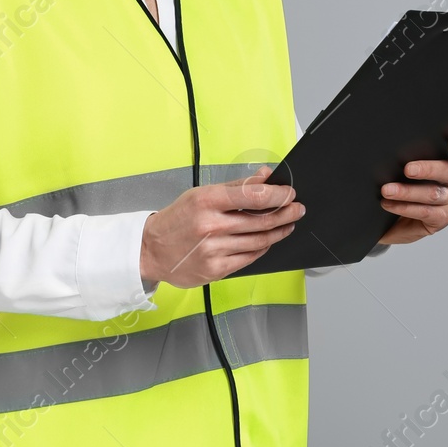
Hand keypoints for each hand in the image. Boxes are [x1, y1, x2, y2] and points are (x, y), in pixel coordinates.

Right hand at [140, 167, 304, 286]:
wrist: (150, 250)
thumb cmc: (177, 220)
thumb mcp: (201, 194)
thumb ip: (237, 186)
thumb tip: (265, 177)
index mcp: (207, 201)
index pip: (253, 196)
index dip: (277, 195)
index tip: (289, 193)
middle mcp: (211, 226)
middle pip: (261, 221)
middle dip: (285, 214)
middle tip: (297, 209)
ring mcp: (213, 250)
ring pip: (259, 241)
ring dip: (278, 232)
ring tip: (287, 225)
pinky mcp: (215, 269)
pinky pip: (249, 258)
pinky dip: (262, 248)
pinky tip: (267, 241)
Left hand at [378, 135, 447, 244]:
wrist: (388, 218)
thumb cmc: (395, 184)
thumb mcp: (399, 168)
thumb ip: (405, 157)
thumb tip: (394, 148)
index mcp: (447, 160)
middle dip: (428, 169)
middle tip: (407, 169)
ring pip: (433, 194)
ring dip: (407, 191)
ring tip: (387, 190)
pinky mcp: (442, 219)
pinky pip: (425, 212)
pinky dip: (405, 208)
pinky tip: (389, 204)